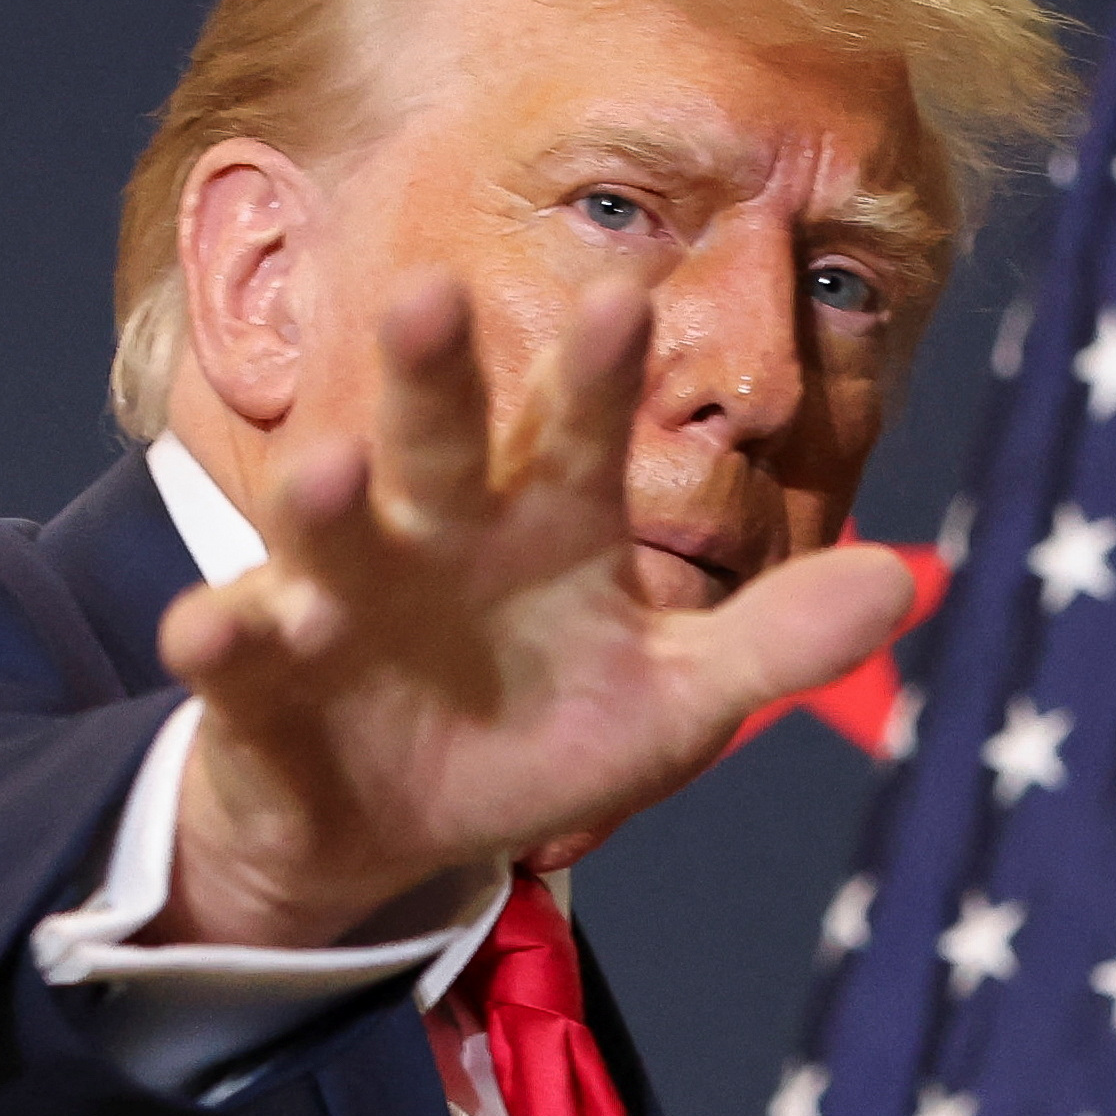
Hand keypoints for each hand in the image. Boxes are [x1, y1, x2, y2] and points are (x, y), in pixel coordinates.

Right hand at [148, 273, 913, 948]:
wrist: (390, 823)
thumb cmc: (534, 733)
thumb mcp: (670, 703)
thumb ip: (774, 643)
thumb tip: (905, 584)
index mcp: (542, 524)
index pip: (578, 433)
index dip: (599, 376)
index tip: (627, 296)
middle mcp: (436, 536)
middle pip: (438, 439)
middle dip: (434, 373)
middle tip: (432, 291)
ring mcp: (342, 601)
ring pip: (331, 533)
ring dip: (326, 503)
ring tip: (336, 468)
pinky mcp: (265, 684)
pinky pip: (240, 654)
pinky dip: (229, 641)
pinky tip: (209, 629)